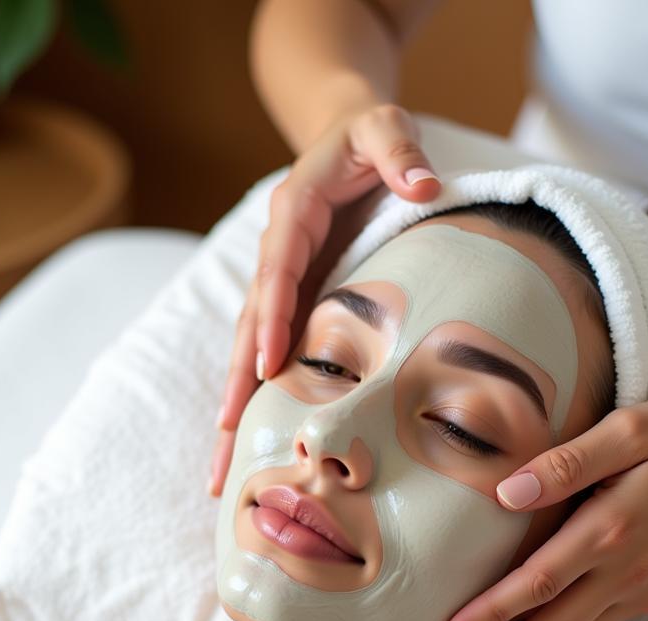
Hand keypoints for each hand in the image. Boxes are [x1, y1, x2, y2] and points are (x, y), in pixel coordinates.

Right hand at [210, 103, 441, 495]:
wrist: (344, 137)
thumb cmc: (367, 135)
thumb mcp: (385, 125)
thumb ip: (400, 150)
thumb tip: (423, 185)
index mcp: (292, 214)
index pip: (277, 271)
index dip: (272, 318)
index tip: (270, 366)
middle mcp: (276, 253)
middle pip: (250, 325)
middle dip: (238, 385)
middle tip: (226, 442)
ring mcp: (280, 281)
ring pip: (251, 348)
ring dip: (237, 405)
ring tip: (224, 467)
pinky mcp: (290, 300)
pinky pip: (269, 350)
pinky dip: (257, 394)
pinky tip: (250, 438)